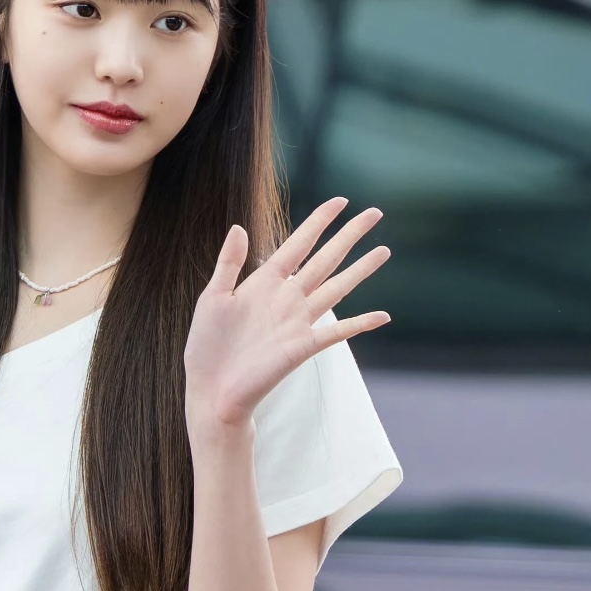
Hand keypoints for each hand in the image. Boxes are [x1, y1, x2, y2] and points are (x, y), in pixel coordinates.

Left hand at [184, 197, 390, 433]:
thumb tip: (238, 227)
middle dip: (350, 235)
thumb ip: (228, 263)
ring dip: (361, 269)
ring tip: (384, 250)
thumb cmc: (206, 347)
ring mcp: (298, 321)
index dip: (319, 221)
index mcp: (264, 281)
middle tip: (375, 213)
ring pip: (338, 287)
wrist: (211, 390)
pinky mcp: (304, 346)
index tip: (340, 201)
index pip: (299, 243)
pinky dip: (361, 324)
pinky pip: (338, 331)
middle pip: (326, 258)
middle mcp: (287, 297)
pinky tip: (382, 316)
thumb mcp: (212, 298)